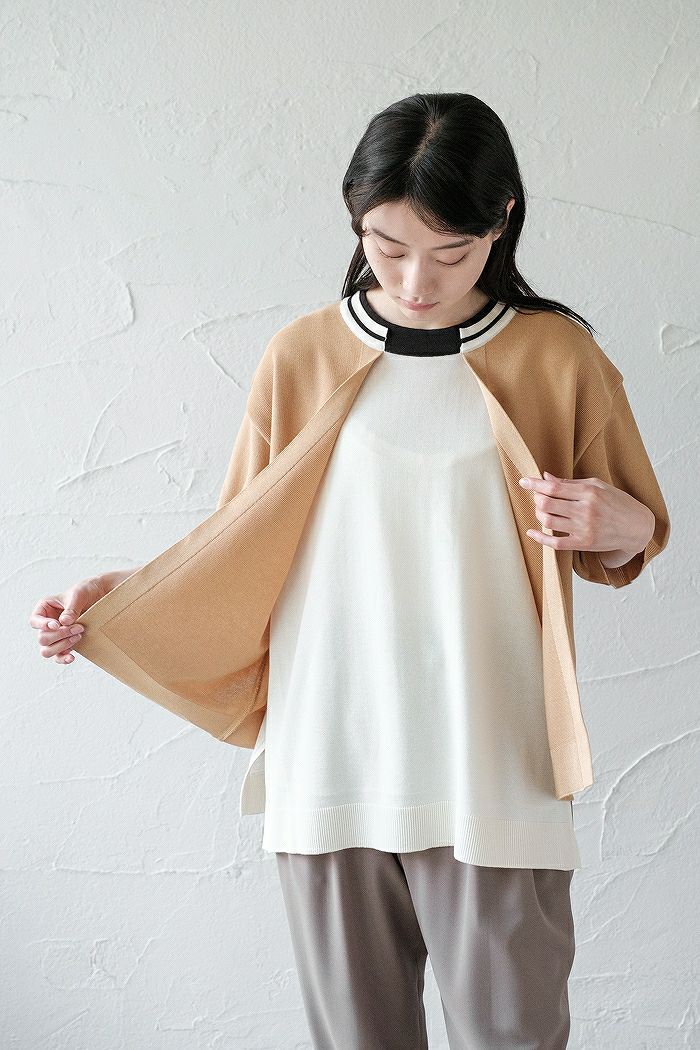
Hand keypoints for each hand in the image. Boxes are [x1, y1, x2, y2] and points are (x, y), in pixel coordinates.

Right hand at [29, 569, 136, 664]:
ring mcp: (55, 635)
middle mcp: (47, 623)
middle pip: (42, 638)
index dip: (42, 625)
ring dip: (62, 646)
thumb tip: (64, 623)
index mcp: (44, 608)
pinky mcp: (65, 643)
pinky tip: (72, 657)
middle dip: (60, 635)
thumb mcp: (79, 594)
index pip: (34, 621)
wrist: (101, 596)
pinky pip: (58, 656)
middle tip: (79, 628)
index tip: (57, 624)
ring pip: (47, 650)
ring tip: (78, 637)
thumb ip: (71, 608)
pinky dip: (63, 658)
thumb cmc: (87, 591)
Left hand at [518, 471, 654, 558]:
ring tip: (542, 510)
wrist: (637, 527)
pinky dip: (540, 537)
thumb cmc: (617, 502)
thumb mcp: (597, 486)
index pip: (554, 487)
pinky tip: (532, 532)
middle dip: (537, 499)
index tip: (523, 482)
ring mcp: (584, 528)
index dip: (535, 484)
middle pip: (547, 504)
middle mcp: (586, 510)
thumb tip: (546, 477)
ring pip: (548, 521)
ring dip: (539, 514)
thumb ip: (570, 483)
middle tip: (538, 497)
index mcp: (589, 492)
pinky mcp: (583, 543)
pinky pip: (555, 543)